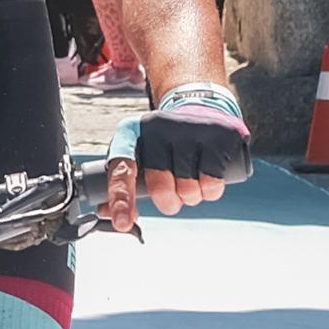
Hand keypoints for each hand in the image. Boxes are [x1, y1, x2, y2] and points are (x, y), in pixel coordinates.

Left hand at [113, 83, 249, 226]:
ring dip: (191, 197)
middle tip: (172, 198)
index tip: (123, 222)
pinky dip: (210, 191)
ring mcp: (189, 128)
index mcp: (131, 132)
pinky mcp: (217, 134)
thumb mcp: (139, 155)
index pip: (122, 168)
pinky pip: (212, 182)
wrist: (199, 106)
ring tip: (191, 181)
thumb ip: (123, 185)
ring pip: (188, 188)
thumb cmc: (164, 142)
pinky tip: (206, 177)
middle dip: (167, 202)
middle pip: (160, 186)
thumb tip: (111, 215)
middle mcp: (158, 126)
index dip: (121, 198)